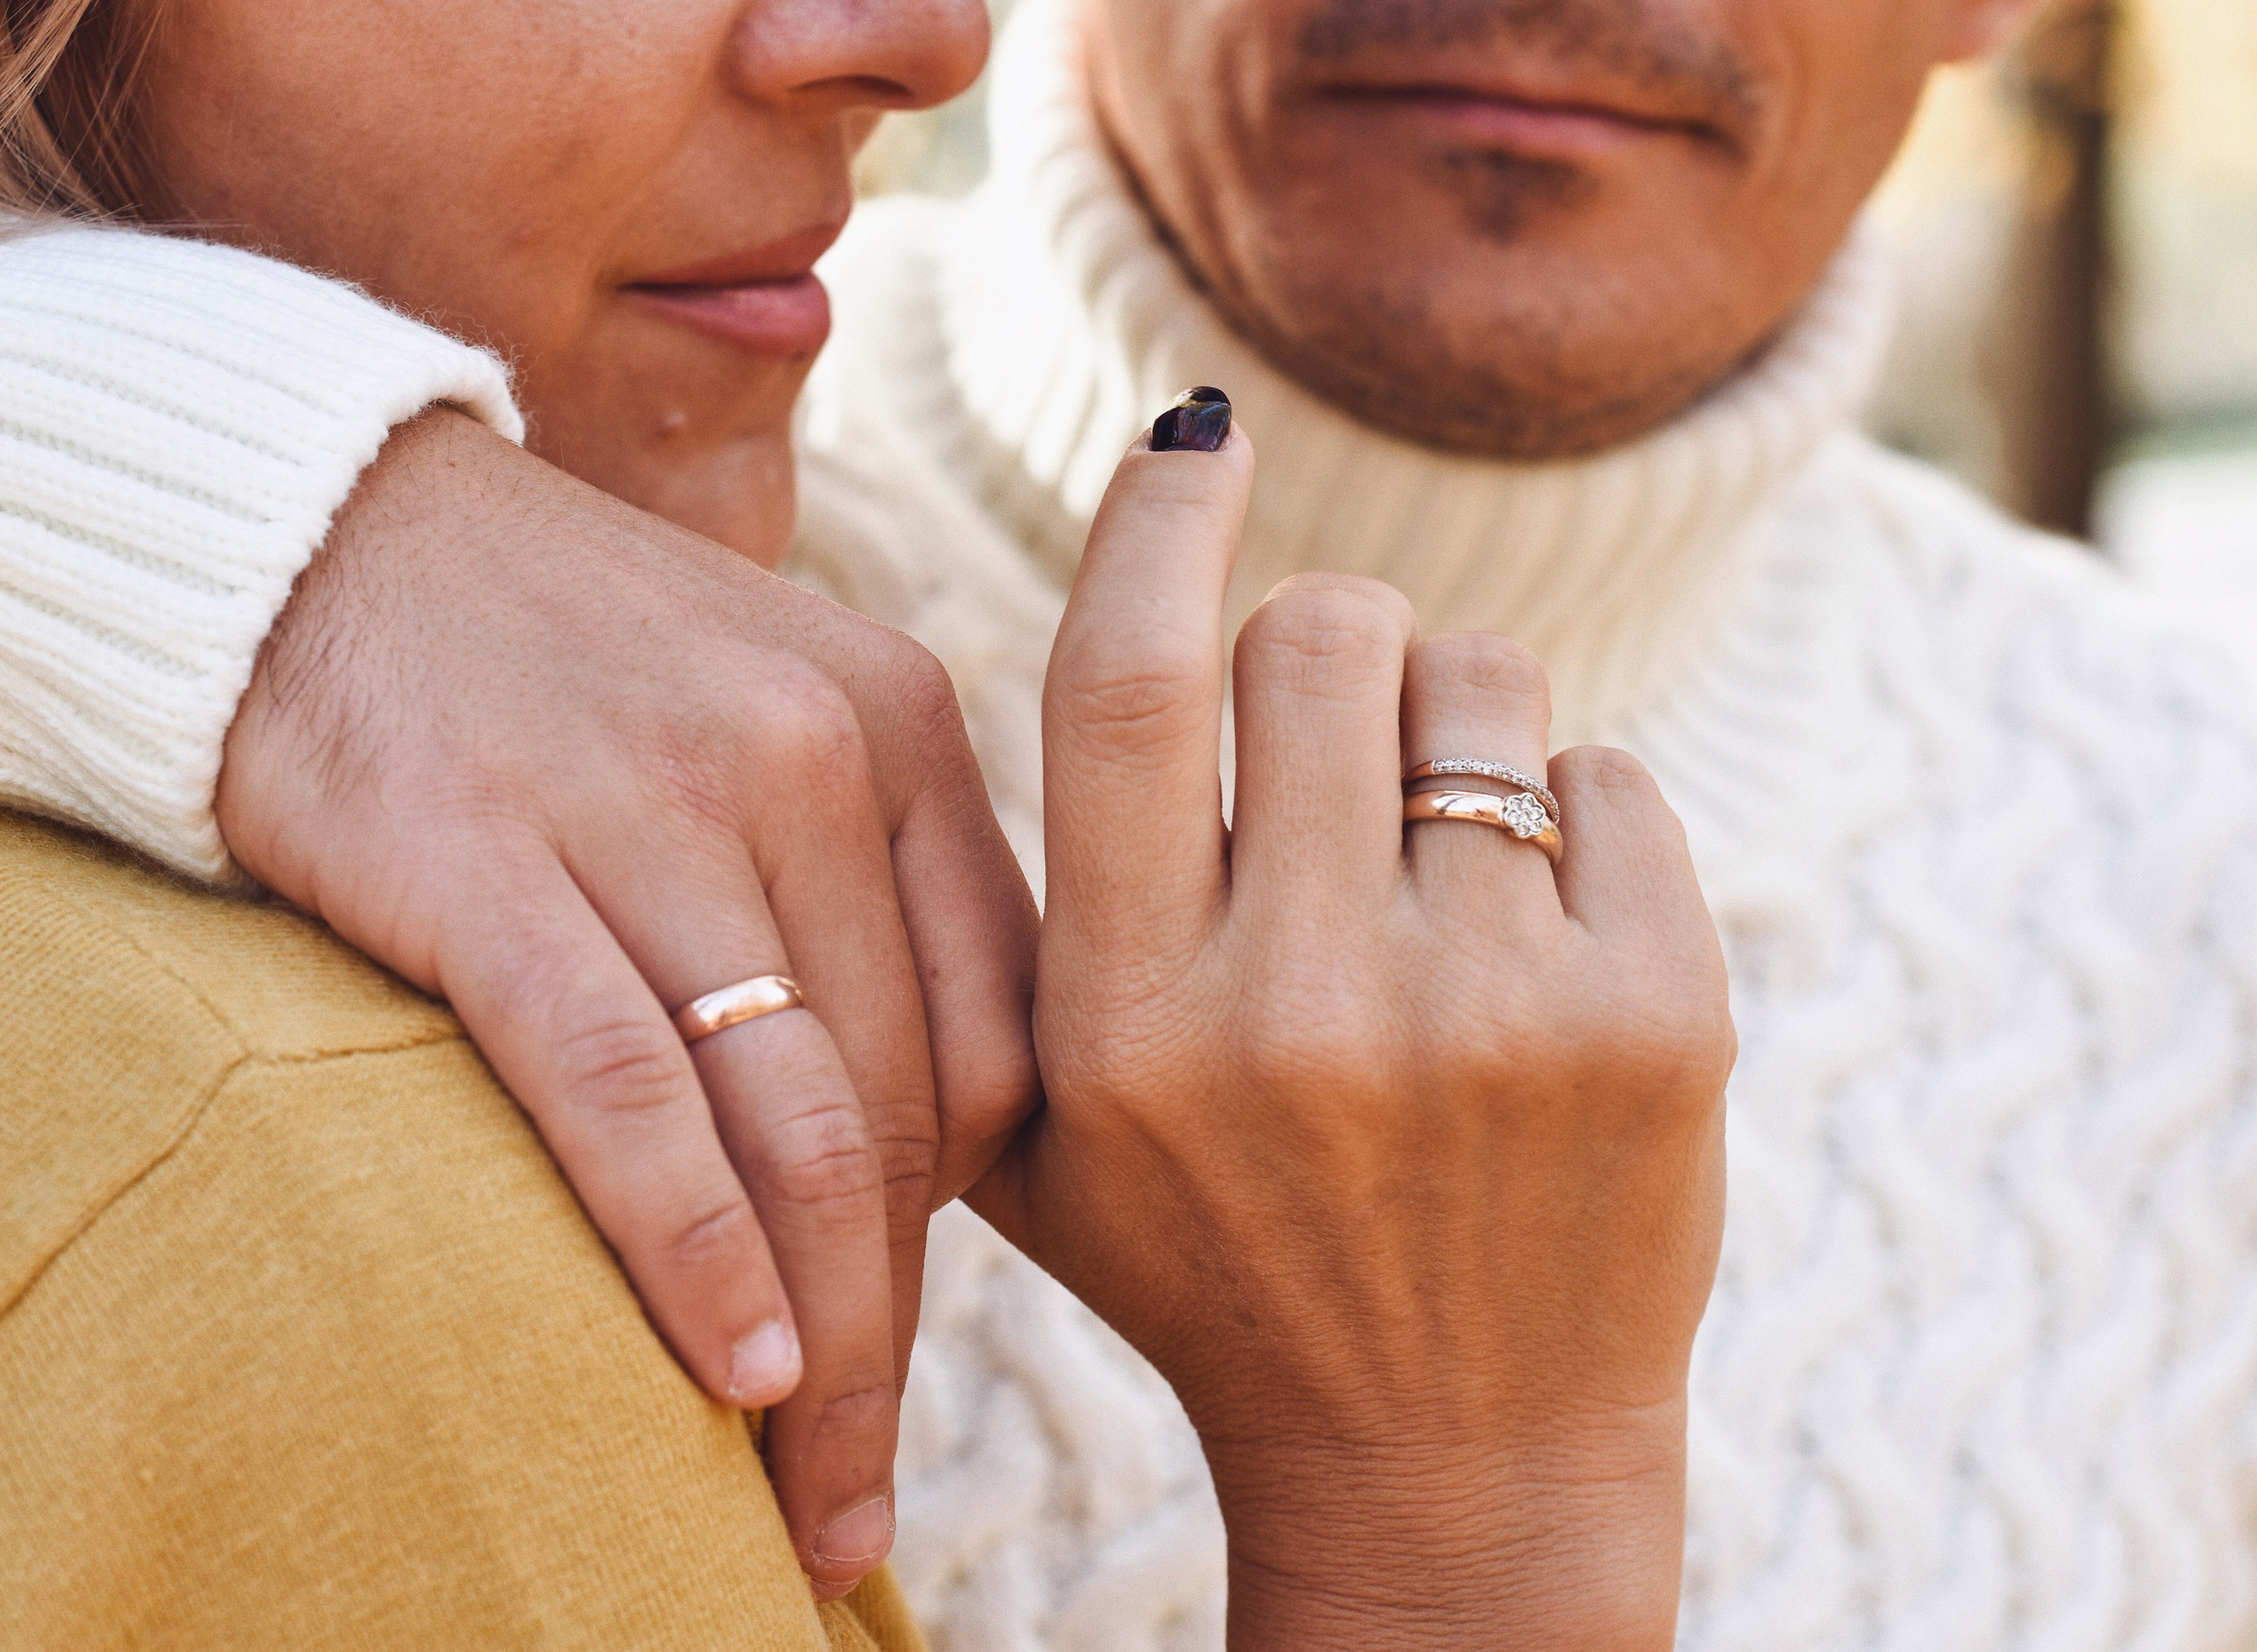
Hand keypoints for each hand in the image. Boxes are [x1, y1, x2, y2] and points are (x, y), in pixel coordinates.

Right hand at [216, 409, 1038, 1596]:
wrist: (311, 524)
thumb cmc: (551, 664)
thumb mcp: (765, 716)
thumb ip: (863, 889)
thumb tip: (925, 1139)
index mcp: (904, 727)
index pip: (1001, 1035)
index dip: (976, 1231)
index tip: (915, 1350)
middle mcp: (812, 752)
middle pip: (910, 1107)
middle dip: (896, 1334)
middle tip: (863, 1501)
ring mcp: (655, 797)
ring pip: (793, 1120)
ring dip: (818, 1345)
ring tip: (809, 1503)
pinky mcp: (489, 851)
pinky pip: (626, 1087)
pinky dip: (690, 1247)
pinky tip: (730, 1370)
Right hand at [967, 425, 1731, 1648]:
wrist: (1448, 1469)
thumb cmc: (1218, 1271)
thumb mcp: (1048, 1132)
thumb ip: (1012, 927)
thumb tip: (1092, 630)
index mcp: (1127, 1023)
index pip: (1126, 688)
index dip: (1155, 523)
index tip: (1192, 428)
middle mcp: (1302, 1012)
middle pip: (1318, 637)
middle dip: (1322, 657)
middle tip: (1327, 768)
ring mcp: (1496, 1016)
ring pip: (1479, 683)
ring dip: (1448, 733)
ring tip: (1431, 878)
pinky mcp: (1662, 1021)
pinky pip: (1614, 777)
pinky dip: (1570, 825)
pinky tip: (1535, 955)